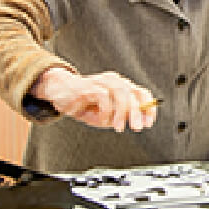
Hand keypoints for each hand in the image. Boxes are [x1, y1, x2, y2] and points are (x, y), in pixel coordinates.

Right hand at [31, 67, 155, 131]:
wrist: (60, 92)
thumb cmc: (85, 104)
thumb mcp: (106, 115)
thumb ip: (120, 117)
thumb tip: (135, 121)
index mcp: (122, 86)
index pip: (142, 93)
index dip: (148, 107)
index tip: (149, 123)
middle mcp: (115, 81)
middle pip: (133, 93)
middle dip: (137, 113)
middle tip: (137, 128)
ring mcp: (103, 81)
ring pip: (121, 93)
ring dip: (122, 113)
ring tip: (119, 128)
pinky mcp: (90, 85)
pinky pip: (103, 96)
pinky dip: (105, 110)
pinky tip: (102, 120)